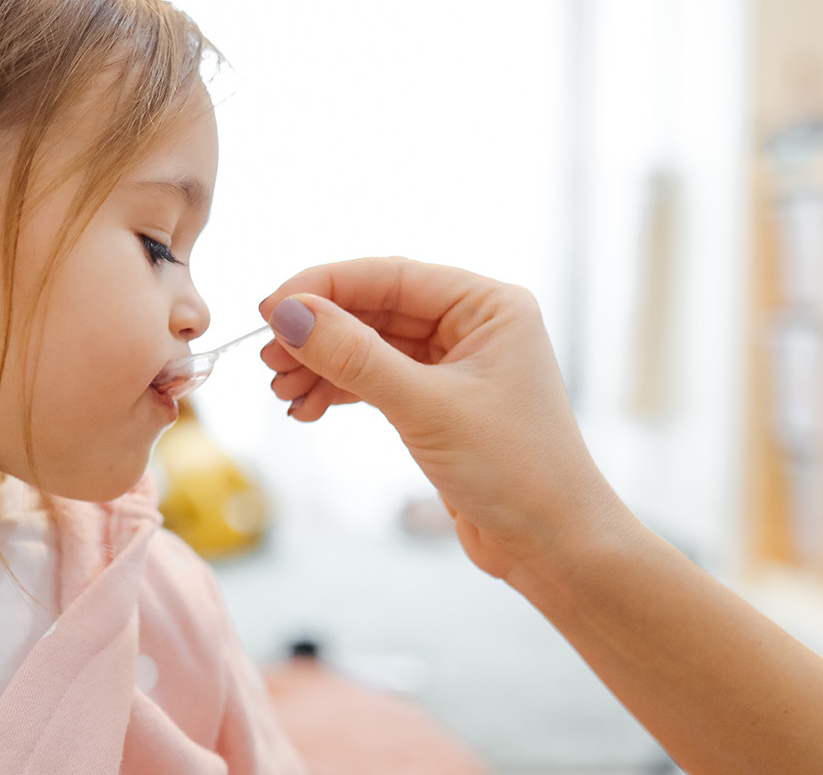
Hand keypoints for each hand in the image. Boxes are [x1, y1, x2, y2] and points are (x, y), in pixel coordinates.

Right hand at [259, 257, 635, 578]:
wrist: (553, 547)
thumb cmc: (515, 471)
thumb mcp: (425, 407)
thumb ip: (354, 357)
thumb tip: (287, 314)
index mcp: (487, 304)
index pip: (389, 275)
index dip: (323, 286)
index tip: (269, 309)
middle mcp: (473, 324)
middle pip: (373, 307)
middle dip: (318, 331)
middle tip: (268, 358)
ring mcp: (454, 363)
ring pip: (368, 345)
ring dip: (321, 364)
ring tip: (282, 391)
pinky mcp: (438, 402)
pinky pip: (375, 378)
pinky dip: (338, 390)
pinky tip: (307, 407)